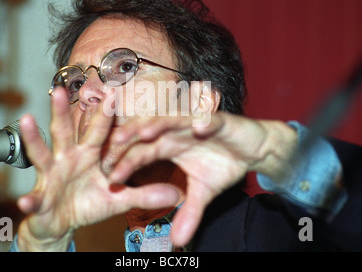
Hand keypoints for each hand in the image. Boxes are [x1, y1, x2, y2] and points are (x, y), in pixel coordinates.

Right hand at [16, 88, 179, 250]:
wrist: (61, 221)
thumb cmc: (89, 202)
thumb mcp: (119, 198)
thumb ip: (145, 194)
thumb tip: (177, 194)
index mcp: (88, 154)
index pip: (97, 129)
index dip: (104, 112)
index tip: (111, 91)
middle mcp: (67, 159)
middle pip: (64, 131)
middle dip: (62, 110)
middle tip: (61, 89)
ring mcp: (51, 175)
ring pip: (41, 153)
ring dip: (34, 138)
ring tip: (28, 120)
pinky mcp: (40, 198)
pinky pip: (36, 198)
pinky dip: (31, 200)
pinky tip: (26, 200)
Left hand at [109, 112, 296, 247]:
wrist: (252, 149)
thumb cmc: (223, 163)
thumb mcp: (203, 192)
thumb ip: (189, 212)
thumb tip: (177, 242)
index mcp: (169, 146)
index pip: (142, 153)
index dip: (127, 163)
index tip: (111, 178)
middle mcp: (177, 132)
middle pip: (150, 132)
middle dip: (132, 137)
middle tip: (113, 146)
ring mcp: (196, 123)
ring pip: (173, 120)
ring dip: (159, 125)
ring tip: (144, 133)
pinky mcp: (218, 120)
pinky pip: (209, 119)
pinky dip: (204, 122)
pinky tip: (199, 128)